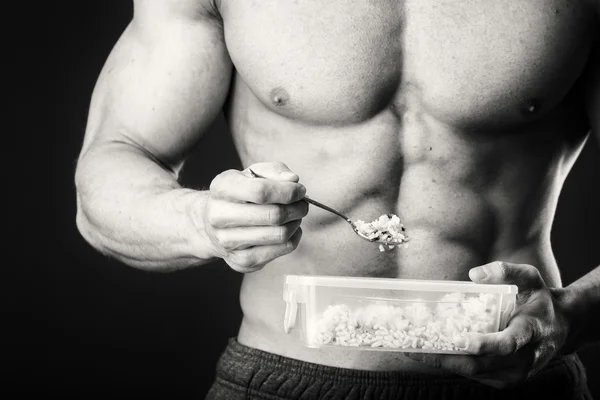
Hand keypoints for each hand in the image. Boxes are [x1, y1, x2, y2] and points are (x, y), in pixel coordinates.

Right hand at [203, 161, 307, 272]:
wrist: (213, 224)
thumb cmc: (240, 195)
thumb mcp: (252, 174)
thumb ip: (274, 171)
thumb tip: (293, 180)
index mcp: (222, 188)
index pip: (261, 191)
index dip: (288, 191)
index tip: (300, 190)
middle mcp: (219, 216)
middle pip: (274, 215)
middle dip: (297, 208)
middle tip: (302, 204)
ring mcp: (228, 242)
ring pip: (280, 235)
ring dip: (296, 223)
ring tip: (295, 215)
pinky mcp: (241, 260)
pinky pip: (281, 250)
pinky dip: (294, 238)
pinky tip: (289, 229)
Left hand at [405, 261, 570, 388]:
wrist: (561, 327)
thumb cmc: (539, 300)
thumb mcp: (529, 278)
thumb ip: (505, 271)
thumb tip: (474, 274)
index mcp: (531, 331)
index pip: (507, 344)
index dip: (483, 344)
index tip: (459, 339)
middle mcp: (524, 358)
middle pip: (482, 364)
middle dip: (447, 357)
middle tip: (417, 346)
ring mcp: (516, 373)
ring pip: (475, 373)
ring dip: (445, 363)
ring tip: (416, 350)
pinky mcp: (506, 380)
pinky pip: (477, 375)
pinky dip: (454, 366)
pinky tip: (433, 354)